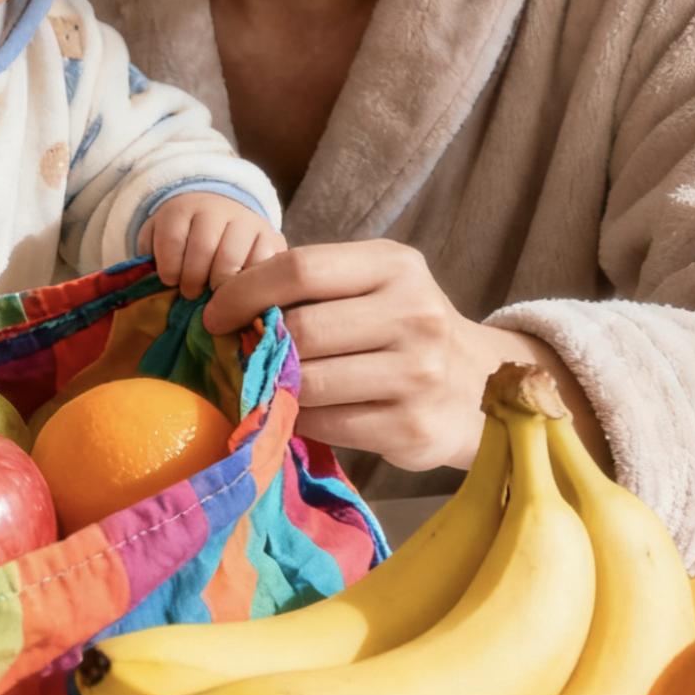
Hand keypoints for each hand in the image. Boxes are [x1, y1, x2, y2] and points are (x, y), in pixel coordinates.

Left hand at [140, 191, 284, 298]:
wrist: (221, 219)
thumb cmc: (182, 243)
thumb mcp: (157, 244)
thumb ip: (147, 261)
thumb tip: (145, 289)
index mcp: (182, 208)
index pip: (172, 238)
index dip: (168, 268)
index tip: (169, 281)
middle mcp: (217, 209)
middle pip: (203, 249)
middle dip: (193, 279)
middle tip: (191, 293)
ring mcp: (248, 222)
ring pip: (231, 260)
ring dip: (218, 286)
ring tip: (213, 295)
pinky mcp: (272, 238)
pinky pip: (260, 267)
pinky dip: (247, 286)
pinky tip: (237, 290)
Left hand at [199, 240, 604, 472]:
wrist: (480, 388)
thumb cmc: (404, 328)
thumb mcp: (374, 285)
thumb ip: (313, 285)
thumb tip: (226, 302)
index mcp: (396, 267)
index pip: (301, 269)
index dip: (245, 291)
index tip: (214, 314)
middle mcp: (414, 315)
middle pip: (302, 331)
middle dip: (259, 347)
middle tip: (241, 355)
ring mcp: (418, 375)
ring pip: (309, 383)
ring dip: (278, 387)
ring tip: (272, 384)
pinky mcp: (411, 427)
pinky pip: (327, 424)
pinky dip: (303, 420)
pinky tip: (306, 411)